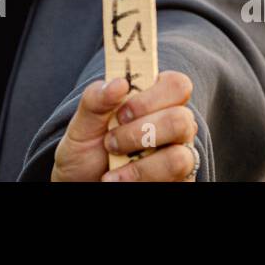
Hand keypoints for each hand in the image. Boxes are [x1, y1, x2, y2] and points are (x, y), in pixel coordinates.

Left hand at [51, 70, 199, 181]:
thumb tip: (120, 82)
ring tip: (112, 168)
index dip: (150, 99)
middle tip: (111, 142)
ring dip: (140, 166)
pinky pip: (174, 182)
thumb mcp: (83, 122)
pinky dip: (140, 181)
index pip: (177, 85)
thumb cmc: (88, 147)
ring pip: (179, 157)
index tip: (121, 113)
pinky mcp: (180, 181)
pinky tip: (118, 181)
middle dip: (140, 133)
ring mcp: (180, 155)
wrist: (82, 182)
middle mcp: (176, 126)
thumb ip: (96, 99)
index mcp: (157, 100)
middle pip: (182, 120)